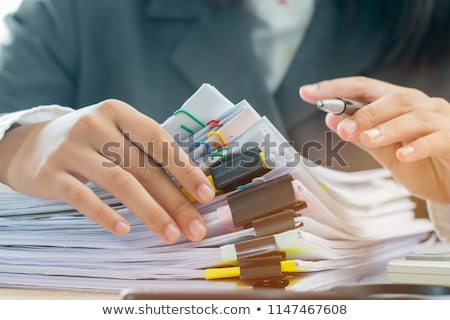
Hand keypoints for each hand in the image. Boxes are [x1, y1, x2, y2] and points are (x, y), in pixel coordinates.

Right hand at [0, 100, 214, 242]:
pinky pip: (82, 196)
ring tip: (169, 234)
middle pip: (144, 167)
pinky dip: (105, 214)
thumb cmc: (89, 143)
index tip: (206, 195)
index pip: (159, 141)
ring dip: (149, 211)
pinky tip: (124, 230)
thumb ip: (145, 154)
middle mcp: (96, 125)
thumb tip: (187, 190)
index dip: (185, 169)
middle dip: (174, 200)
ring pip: (119, 182)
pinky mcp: (51, 173)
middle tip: (194, 228)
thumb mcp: (115, 134)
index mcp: (119, 113)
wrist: (31, 144)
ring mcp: (72, 148)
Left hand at [300, 76, 449, 203]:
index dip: (335, 88)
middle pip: (391, 97)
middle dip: (363, 112)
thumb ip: (362, 135)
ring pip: (413, 116)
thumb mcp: (385, 152)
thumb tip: (332, 119)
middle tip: (342, 128)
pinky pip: (437, 138)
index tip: (306, 92)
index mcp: (398, 105)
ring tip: (366, 139)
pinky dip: (418, 146)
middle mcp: (420, 106)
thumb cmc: (422, 165)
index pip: (363, 88)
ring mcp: (441, 120)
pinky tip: (403, 155)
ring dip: (386, 127)